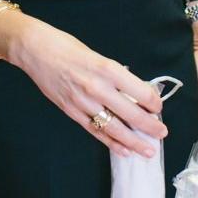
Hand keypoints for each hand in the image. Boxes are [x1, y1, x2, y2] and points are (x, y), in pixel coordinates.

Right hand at [0, 11, 166, 157]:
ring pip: (113, 128)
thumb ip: (115, 75)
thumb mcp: (97, 55)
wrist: (35, 50)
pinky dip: (110, 142)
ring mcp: (83, 102)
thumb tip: (135, 92)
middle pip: (130, 113)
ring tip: (147, 150)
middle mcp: (96, 87)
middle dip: (149, 126)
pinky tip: (123, 150)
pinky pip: (94, 131)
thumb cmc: (66, 47)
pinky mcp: (71, 112)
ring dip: (133, 141)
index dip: (153, 102)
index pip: (138, 90)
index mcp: (106, 68)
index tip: (158, 107)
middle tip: (162, 133)